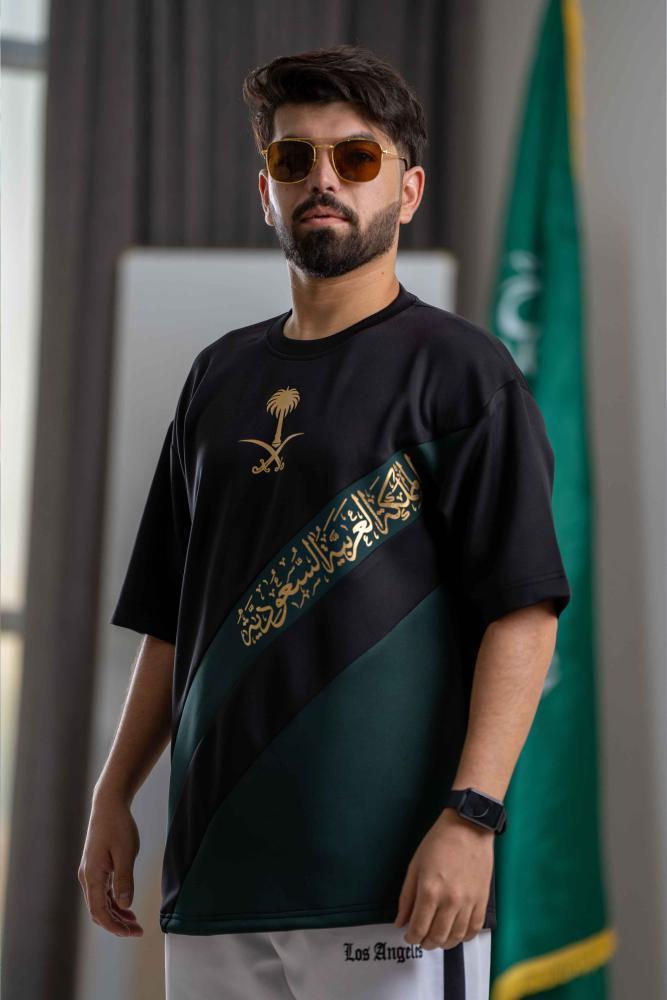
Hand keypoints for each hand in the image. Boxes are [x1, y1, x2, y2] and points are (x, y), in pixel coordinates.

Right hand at [77, 791, 143, 936]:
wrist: (108, 806)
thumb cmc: (118, 826)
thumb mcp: (126, 852)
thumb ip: (124, 880)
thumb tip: (124, 905)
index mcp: (92, 875)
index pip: (99, 911)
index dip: (114, 926)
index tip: (131, 933)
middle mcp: (87, 877)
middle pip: (98, 911)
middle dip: (116, 925)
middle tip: (137, 931)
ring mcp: (90, 873)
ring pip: (100, 903)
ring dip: (116, 915)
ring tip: (135, 923)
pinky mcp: (96, 869)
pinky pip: (102, 893)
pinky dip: (114, 903)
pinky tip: (127, 907)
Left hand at [393, 808, 493, 949]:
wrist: (469, 828)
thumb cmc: (439, 842)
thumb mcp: (415, 865)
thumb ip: (407, 897)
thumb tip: (401, 921)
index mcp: (429, 890)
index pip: (419, 928)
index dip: (411, 938)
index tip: (408, 936)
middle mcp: (450, 900)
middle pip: (437, 937)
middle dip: (425, 943)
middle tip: (421, 939)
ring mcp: (468, 902)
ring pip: (456, 937)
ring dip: (444, 943)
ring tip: (437, 938)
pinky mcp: (482, 900)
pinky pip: (474, 929)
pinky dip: (464, 937)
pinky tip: (457, 933)